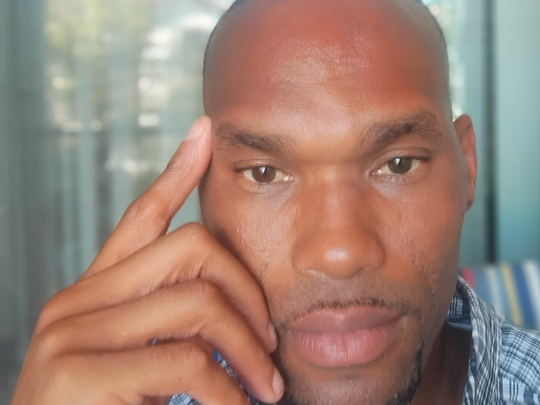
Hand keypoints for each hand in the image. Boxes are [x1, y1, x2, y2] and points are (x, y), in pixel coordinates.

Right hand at [10, 117, 283, 404]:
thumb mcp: (137, 369)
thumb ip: (169, 332)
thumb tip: (228, 313)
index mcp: (93, 296)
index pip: (139, 219)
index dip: (176, 174)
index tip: (207, 133)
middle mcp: (76, 303)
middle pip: (192, 249)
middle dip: (249, 292)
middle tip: (270, 346)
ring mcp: (71, 334)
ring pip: (199, 303)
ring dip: (248, 352)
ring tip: (264, 391)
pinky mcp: (77, 373)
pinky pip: (187, 360)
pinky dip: (227, 392)